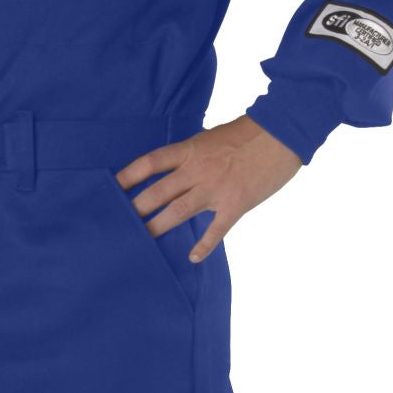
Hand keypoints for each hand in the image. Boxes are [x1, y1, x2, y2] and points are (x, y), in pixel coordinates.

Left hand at [112, 114, 301, 262]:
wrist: (282, 134)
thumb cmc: (247, 134)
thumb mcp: (211, 138)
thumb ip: (191, 155)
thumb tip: (172, 168)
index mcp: (190, 150)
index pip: (150, 163)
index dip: (128, 176)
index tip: (111, 188)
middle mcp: (197, 170)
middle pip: (158, 192)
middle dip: (135, 208)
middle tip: (117, 223)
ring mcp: (215, 188)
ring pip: (178, 211)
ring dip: (158, 227)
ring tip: (141, 240)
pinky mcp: (235, 204)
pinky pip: (216, 230)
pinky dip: (204, 246)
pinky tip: (192, 258)